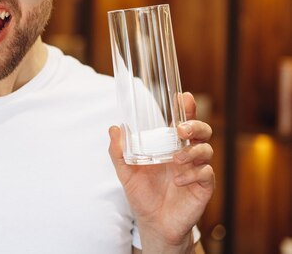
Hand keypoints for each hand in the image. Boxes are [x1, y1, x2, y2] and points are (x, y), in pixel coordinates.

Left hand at [108, 92, 214, 251]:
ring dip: (192, 152)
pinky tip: (179, 180)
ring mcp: (196, 169)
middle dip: (194, 125)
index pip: (182, 121)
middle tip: (180, 130)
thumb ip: (119, 152)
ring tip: (175, 160)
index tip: (183, 97)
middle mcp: (186, 154)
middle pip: (202, 131)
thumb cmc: (142, 194)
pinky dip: (193, 173)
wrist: (153, 223)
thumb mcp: (126, 172)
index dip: (186, 108)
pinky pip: (206, 173)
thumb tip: (114, 129)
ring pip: (206, 150)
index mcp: (169, 146)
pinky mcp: (203, 186)